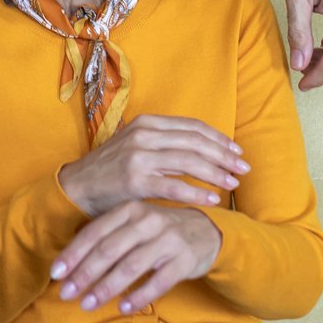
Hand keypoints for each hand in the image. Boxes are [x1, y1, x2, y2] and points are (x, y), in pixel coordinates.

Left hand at [49, 202, 221, 312]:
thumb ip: (108, 236)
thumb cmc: (160, 230)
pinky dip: (138, 296)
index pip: (95, 232)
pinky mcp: (184, 260)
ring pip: (131, 266)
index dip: (73, 254)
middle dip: (84, 274)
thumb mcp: (134, 223)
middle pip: (109, 250)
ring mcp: (168, 240)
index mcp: (130, 209)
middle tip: (65, 294)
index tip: (55, 274)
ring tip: (87, 304)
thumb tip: (70, 263)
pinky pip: (158, 282)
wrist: (207, 231)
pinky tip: (122, 307)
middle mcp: (148, 220)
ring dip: (106, 288)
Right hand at [56, 114, 248, 217]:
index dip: (219, 139)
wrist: (78, 187)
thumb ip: (167, 145)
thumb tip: (206, 151)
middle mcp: (144, 135)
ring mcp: (139, 156)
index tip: (237, 151)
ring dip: (216, 173)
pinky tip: (213, 199)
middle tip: (244, 168)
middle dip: (224, 155)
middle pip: (196, 142)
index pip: (193, 127)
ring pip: (189, 162)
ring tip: (234, 183)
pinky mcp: (135, 180)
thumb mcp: (138, 146)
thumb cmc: (112, 170)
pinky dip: (197, 192)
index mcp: (148, 122)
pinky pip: (175, 186)